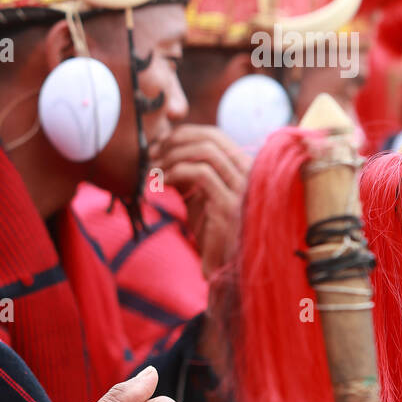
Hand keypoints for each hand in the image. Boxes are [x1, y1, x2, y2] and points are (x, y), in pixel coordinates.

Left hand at [150, 125, 248, 277]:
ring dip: (173, 156)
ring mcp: (242, 189)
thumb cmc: (211, 232)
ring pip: (206, 152)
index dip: (184, 134)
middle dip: (176, 141)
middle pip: (212, 137)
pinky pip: (202, 174)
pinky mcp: (230, 205)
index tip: (159, 145)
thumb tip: (162, 149)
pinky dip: (176, 172)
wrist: (223, 267)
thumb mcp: (198, 195)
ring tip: (155, 170)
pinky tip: (162, 183)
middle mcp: (248, 174)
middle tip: (152, 153)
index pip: (215, 135)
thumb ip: (188, 172)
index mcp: (243, 169)